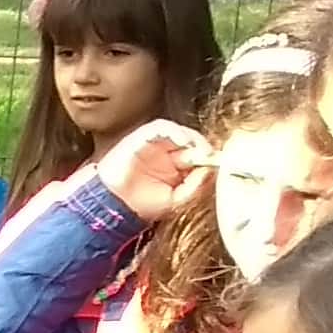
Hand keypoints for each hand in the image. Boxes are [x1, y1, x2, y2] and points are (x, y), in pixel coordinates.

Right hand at [98, 120, 214, 220]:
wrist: (114, 206)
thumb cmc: (142, 205)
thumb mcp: (177, 200)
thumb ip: (195, 186)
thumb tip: (211, 169)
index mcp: (176, 167)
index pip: (198, 154)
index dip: (209, 155)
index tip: (218, 161)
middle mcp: (166, 153)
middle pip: (190, 140)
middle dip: (201, 146)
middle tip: (208, 155)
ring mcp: (153, 144)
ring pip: (178, 130)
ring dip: (190, 137)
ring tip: (196, 148)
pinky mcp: (141, 137)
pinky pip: (160, 127)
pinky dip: (173, 130)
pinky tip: (181, 141)